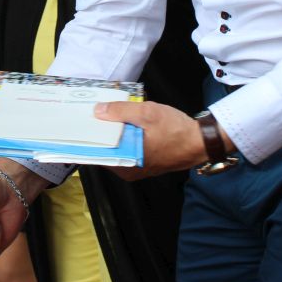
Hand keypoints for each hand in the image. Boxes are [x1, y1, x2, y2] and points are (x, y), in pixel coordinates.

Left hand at [93, 100, 209, 179]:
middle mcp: (129, 170)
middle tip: (92, 113)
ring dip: (113, 131)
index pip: (97, 152)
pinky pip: (128, 147)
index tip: (79, 125)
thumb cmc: (177, 131)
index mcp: (126, 164)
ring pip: (117, 147)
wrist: (202, 141)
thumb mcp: (146, 114)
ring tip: (106, 113)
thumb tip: (99, 111)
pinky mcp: (145, 161)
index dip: (88, 137)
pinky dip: (124, 135)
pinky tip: (125, 121)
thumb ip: (120, 111)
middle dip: (100, 131)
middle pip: (106, 149)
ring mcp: (137, 166)